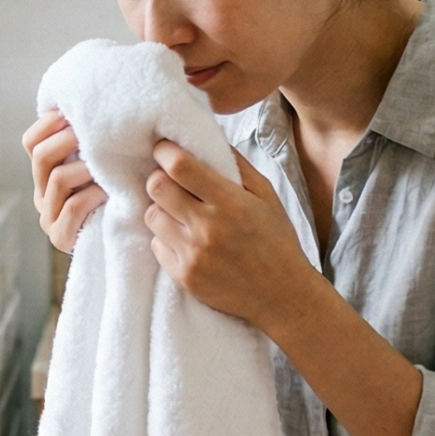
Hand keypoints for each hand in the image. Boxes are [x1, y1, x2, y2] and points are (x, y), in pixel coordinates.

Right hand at [24, 111, 106, 254]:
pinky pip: (71, 207)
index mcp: (45, 173)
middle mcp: (42, 194)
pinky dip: (91, 195)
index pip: (31, 142)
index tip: (74, 113)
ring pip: (56, 179)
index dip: (49, 123)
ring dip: (85, 167)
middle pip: (40, 156)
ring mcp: (49, 217)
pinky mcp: (61, 238)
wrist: (127, 243)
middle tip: (96, 134)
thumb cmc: (120, 195)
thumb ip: (92, 143)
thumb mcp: (104, 165)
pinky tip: (108, 192)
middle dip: (68, 140)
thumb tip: (92, 103)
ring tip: (108, 165)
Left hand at [142, 140, 321, 328]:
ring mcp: (193, 255)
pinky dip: (166, 239)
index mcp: (229, 202)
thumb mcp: (267, 196)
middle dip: (159, 178)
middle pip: (156, 188)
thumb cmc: (276, 241)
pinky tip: (186, 240)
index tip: (164, 149)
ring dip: (162, 210)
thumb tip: (207, 140)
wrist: (282, 295)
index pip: (179, 166)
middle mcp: (207, 228)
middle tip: (171, 182)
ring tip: (180, 214)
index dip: (165, 152)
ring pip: (152, 216)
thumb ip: (237, 166)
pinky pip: (156, 246)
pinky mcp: (183, 277)